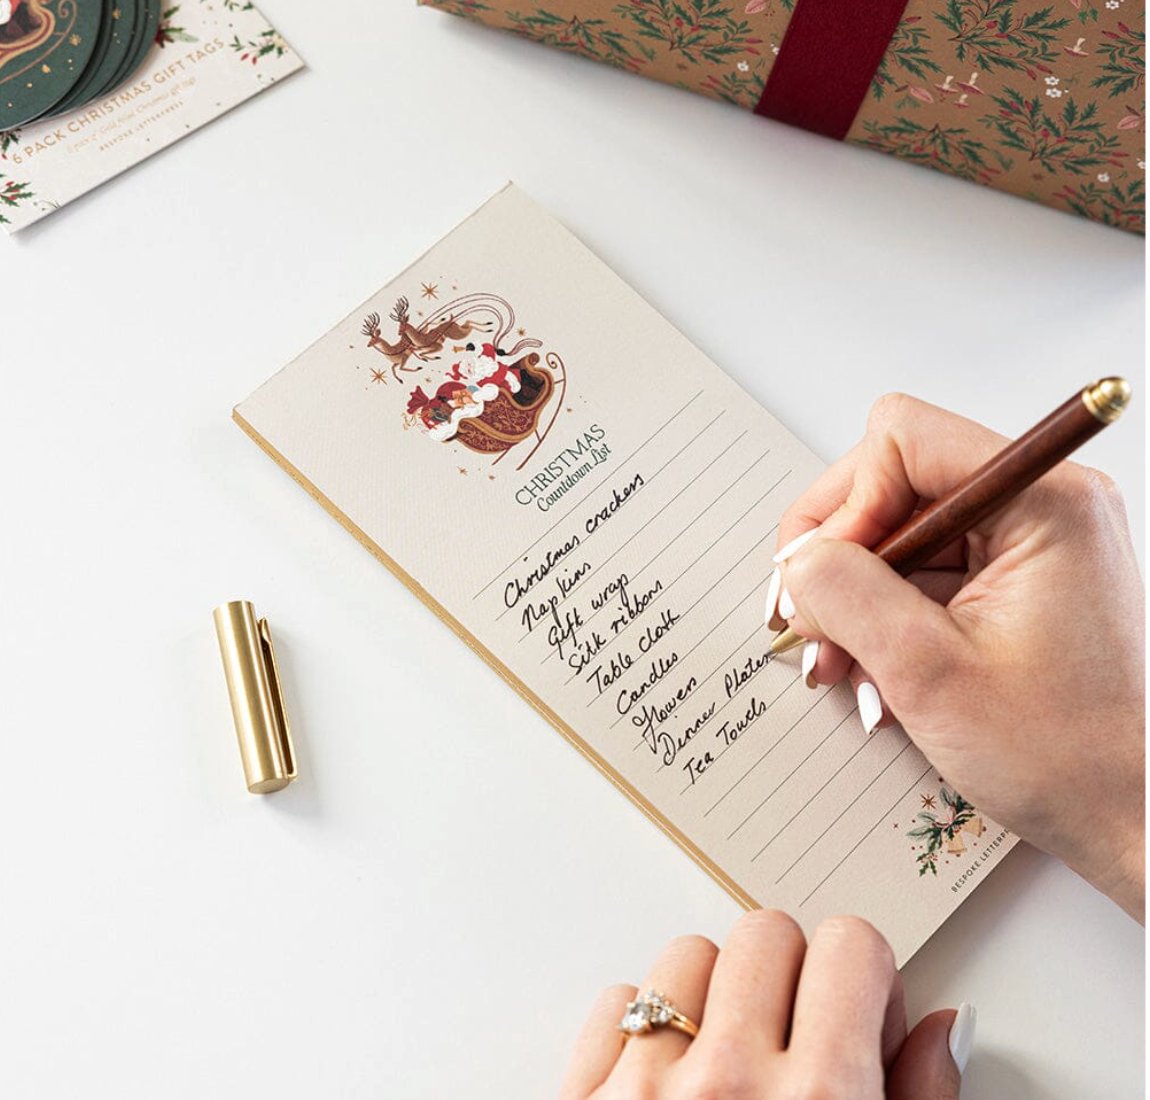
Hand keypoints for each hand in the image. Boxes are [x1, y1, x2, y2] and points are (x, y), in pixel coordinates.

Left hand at [558, 910, 970, 1099]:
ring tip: (728, 1057)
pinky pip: (615, 1003)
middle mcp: (730, 1082)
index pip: (849, 945)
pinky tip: (668, 1081)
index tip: (856, 1015)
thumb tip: (946, 1024)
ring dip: (714, 994)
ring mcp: (645, 1089)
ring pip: (687, 955)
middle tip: (796, 1038)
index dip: (862, 977)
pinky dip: (645, 1029)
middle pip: (766, 932)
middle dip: (791, 976)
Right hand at [768, 393, 1144, 920]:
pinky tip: (869, 668)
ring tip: (837, 662)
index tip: (821, 575)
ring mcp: (1029, 540)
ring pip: (899, 528)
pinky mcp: (1014, 577)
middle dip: (837, 553)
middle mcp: (1041, 503)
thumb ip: (847, 594)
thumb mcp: (929, 671)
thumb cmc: (1065, 757)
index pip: (902, 439)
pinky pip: (922, 567)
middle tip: (807, 620)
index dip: (845, 503)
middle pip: (892, 478)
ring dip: (852, 593)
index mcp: (1044, 502)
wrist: (1134, 820)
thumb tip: (795, 558)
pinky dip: (882, 613)